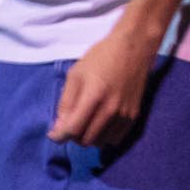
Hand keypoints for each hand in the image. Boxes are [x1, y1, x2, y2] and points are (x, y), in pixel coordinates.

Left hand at [46, 24, 161, 147]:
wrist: (135, 46)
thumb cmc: (102, 56)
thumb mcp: (76, 73)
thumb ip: (66, 102)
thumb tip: (59, 127)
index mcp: (94, 96)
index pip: (73, 129)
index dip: (59, 136)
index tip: (54, 134)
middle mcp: (111, 109)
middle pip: (85, 140)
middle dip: (73, 136)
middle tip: (71, 124)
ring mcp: (124, 114)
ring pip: (100, 142)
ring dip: (88, 137)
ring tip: (86, 123)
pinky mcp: (134, 115)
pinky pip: (115, 140)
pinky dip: (104, 137)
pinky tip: (100, 125)